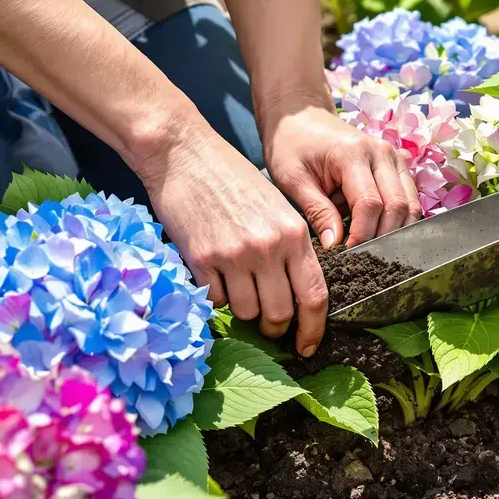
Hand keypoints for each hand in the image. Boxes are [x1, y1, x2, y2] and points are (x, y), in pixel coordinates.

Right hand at [137, 121, 328, 355]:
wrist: (183, 153)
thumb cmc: (233, 178)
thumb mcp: (277, 207)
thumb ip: (291, 246)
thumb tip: (297, 293)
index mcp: (295, 234)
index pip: (314, 296)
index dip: (314, 330)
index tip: (308, 345)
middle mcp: (268, 248)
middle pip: (280, 314)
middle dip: (276, 327)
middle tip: (270, 323)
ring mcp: (233, 255)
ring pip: (246, 312)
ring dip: (244, 309)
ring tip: (238, 286)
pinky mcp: (201, 259)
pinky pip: (216, 300)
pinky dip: (218, 296)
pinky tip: (215, 273)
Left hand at [261, 104, 421, 248]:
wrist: (300, 117)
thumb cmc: (291, 146)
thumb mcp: (293, 179)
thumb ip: (317, 212)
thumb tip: (336, 246)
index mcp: (353, 153)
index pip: (369, 204)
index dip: (362, 235)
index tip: (347, 254)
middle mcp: (382, 152)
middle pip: (396, 207)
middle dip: (382, 238)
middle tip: (361, 258)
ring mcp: (394, 156)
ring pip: (410, 205)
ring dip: (395, 230)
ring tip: (371, 247)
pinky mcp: (397, 164)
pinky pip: (409, 198)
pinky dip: (399, 219)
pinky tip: (378, 232)